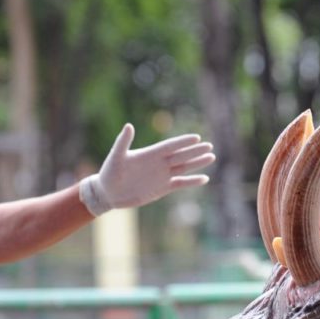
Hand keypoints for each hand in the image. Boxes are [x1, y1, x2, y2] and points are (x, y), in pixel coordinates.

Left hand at [79, 124, 214, 216]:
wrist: (108, 193)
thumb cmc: (109, 173)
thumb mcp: (115, 157)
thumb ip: (123, 142)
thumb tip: (129, 125)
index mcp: (150, 154)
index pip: (170, 146)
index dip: (182, 142)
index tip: (196, 138)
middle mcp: (159, 163)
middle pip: (181, 156)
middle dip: (195, 151)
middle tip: (209, 146)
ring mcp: (162, 175)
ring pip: (184, 167)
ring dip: (197, 163)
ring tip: (211, 157)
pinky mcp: (162, 188)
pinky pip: (180, 183)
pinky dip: (192, 182)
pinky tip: (204, 178)